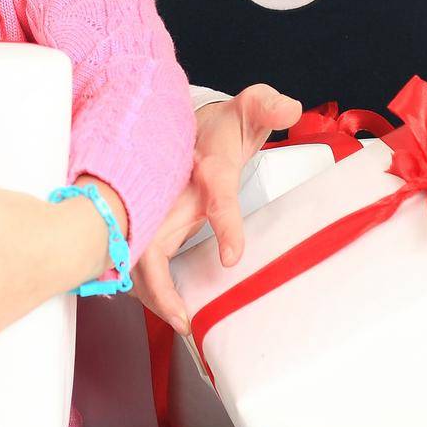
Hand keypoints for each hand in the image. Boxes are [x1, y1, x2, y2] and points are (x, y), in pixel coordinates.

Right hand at [134, 84, 301, 333]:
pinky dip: (145, 284)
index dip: (224, 223)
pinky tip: (164, 306)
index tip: (232, 257)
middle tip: (182, 317)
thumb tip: (290, 108)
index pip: (217, 192)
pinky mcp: (147, 222)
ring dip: (151, 291)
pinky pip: (137, 257)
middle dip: (158, 281)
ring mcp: (154, 208)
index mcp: (206, 165)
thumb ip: (267, 106)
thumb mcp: (248, 109)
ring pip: (136, 255)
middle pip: (150, 239)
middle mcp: (171, 189)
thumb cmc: (217, 126)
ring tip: (179, 320)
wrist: (179, 124)